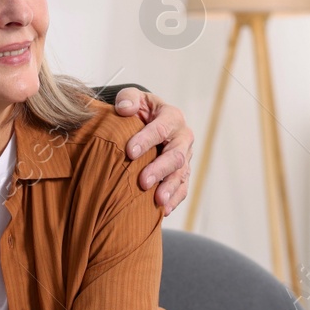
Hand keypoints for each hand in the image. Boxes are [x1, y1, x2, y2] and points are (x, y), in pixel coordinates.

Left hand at [111, 88, 193, 216]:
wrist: (150, 123)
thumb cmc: (139, 111)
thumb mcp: (133, 98)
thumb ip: (127, 99)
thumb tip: (124, 108)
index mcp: (171, 117)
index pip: (160, 129)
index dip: (146, 140)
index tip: (129, 152)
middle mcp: (182, 138)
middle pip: (176, 155)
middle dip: (160, 169)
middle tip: (143, 181)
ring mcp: (185, 157)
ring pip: (181, 174)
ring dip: (170, 188)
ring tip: (157, 200)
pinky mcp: (183, 173)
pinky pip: (183, 188)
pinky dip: (174, 200)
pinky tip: (163, 211)